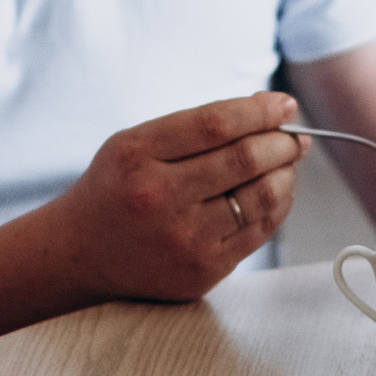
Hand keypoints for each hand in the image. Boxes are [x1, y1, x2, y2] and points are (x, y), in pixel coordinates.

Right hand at [46, 93, 306, 301]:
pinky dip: (277, 205)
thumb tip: (268, 108)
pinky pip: (259, 231)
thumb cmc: (116, 188)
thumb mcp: (136, 142)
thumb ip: (196, 124)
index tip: (284, 105)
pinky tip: (275, 191)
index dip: (261, 111)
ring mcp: (184, 239)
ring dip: (286, 173)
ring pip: (261, 197)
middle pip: (246, 160)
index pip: (217, 124)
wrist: (82, 252)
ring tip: (286, 162)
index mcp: (138, 156)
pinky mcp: (203, 270)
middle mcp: (159, 198)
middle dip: (282, 143)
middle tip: (293, 136)